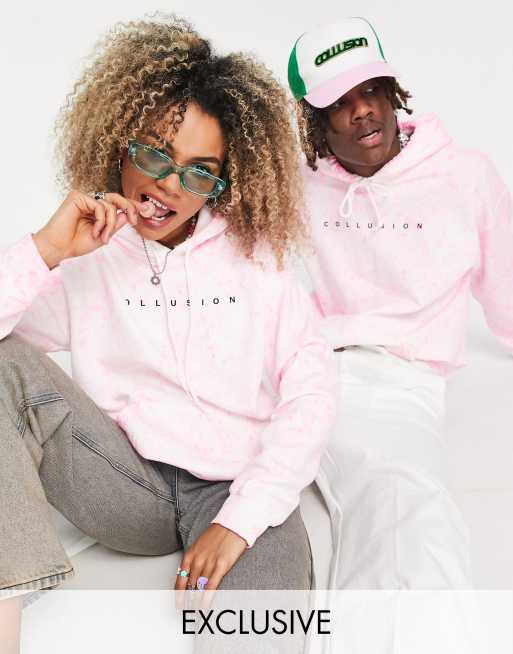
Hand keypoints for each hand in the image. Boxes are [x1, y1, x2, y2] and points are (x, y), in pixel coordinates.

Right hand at [32, 190, 154, 268]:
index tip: (145, 211)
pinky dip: (102, 221)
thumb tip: (129, 213)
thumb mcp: (104, 235)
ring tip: (102, 238)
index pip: (117, 203)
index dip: (131, 205)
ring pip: (110, 205)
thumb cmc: (77, 243)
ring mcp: (84, 198)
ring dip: (111, 224)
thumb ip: (116, 224)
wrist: (59, 248)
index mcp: (96, 210)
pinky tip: (95, 231)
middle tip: (135, 221)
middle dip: (129, 208)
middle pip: (116, 198)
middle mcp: (90, 201)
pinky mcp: (77, 196)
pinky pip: (100, 206)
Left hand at [175, 524, 247, 609]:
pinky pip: (211, 586)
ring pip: (199, 588)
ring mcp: (209, 563)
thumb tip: (192, 578)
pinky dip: (206, 599)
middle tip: (189, 610)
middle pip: (190, 587)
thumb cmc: (218, 534)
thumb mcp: (200, 545)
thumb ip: (194, 560)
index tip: (179, 604)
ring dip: (196, 602)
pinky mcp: (221, 565)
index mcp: (190, 554)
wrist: (233, 524)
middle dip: (189, 600)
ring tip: (196, 612)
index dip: (179, 595)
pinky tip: (204, 606)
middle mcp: (197, 560)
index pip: (180, 580)